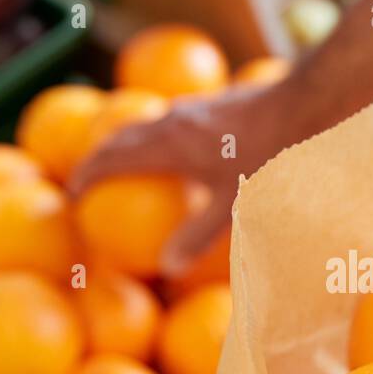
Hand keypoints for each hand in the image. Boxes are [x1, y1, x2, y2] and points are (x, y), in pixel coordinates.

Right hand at [69, 82, 298, 276]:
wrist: (300, 106)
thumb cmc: (269, 158)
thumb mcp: (234, 204)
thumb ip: (198, 236)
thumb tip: (167, 270)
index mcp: (168, 144)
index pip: (111, 158)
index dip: (86, 175)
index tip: (72, 195)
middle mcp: (172, 120)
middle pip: (120, 137)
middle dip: (97, 158)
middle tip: (86, 182)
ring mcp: (191, 108)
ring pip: (144, 125)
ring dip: (126, 144)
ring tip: (123, 169)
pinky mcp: (210, 104)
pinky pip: (170, 121)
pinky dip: (156, 139)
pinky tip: (177, 158)